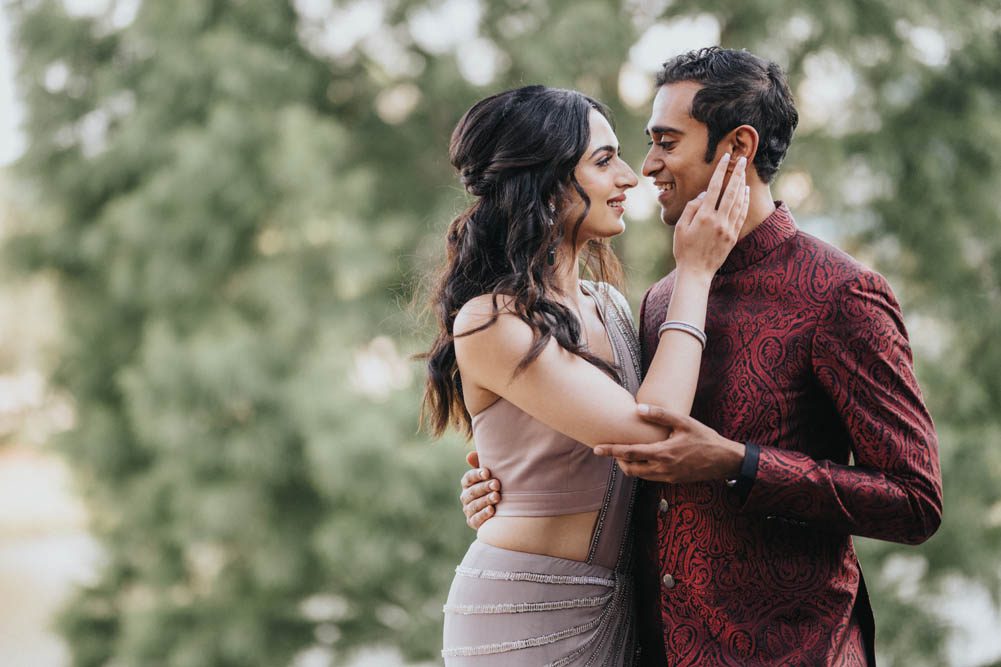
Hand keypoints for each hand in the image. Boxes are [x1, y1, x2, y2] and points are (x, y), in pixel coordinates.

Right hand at [460, 451, 500, 529]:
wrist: (504, 510)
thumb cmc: (497, 486)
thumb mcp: (492, 475)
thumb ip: (481, 464)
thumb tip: (469, 456)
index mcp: (468, 483)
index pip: (468, 478)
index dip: (476, 475)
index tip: (487, 472)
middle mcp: (465, 496)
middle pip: (472, 491)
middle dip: (484, 487)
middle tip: (497, 484)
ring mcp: (468, 510)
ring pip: (474, 505)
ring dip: (485, 500)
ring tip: (497, 496)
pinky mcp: (473, 522)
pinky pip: (476, 519)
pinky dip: (483, 514)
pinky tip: (492, 510)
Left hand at [593, 405, 745, 482]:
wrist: (724, 460)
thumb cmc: (705, 438)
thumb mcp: (684, 422)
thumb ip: (661, 415)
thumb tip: (638, 409)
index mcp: (663, 453)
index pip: (629, 453)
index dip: (611, 451)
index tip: (596, 449)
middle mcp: (662, 468)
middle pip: (630, 468)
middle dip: (618, 460)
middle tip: (612, 448)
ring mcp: (667, 477)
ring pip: (639, 475)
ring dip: (630, 465)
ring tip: (627, 452)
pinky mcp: (673, 480)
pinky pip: (650, 476)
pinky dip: (642, 468)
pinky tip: (644, 457)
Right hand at [672, 153, 748, 276]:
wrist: (696, 272)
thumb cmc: (684, 249)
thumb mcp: (680, 227)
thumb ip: (691, 208)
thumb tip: (703, 194)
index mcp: (704, 216)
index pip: (714, 187)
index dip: (720, 171)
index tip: (725, 158)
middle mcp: (719, 220)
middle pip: (731, 191)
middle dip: (737, 173)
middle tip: (743, 159)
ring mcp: (728, 228)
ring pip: (739, 201)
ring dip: (742, 184)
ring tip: (744, 172)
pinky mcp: (733, 236)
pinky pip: (742, 214)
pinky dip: (745, 201)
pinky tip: (745, 193)